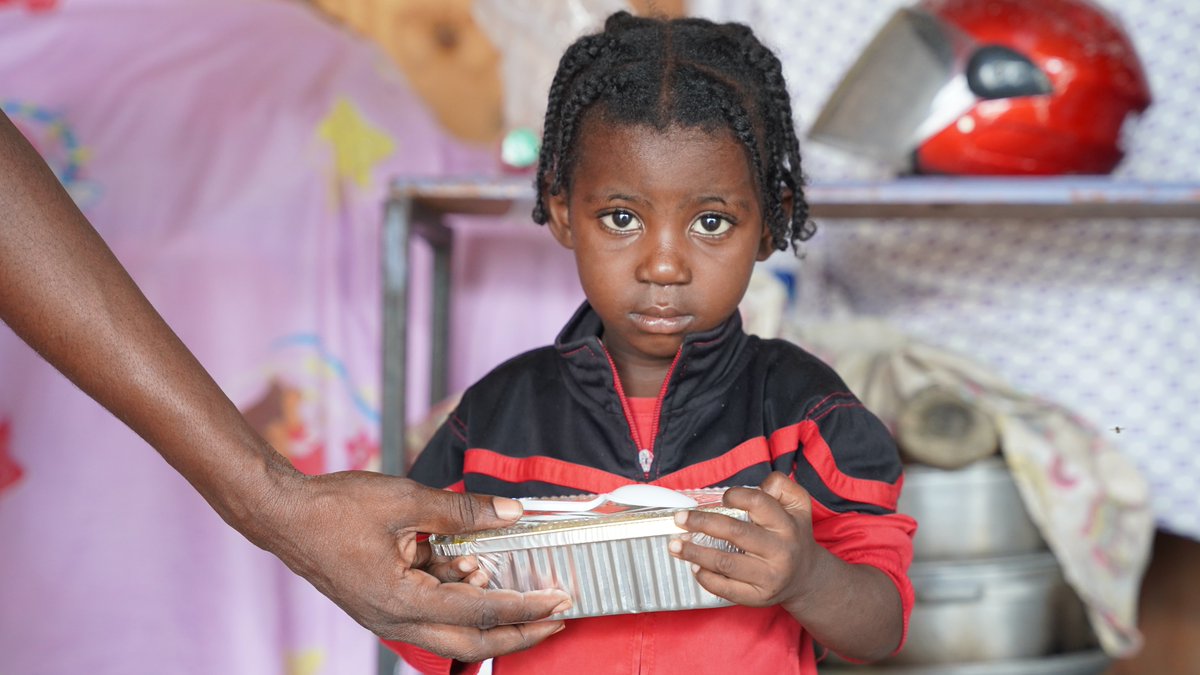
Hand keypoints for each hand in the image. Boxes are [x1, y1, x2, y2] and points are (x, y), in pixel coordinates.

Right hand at [251, 467, 569, 661]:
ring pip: (452, 634)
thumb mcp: (406, 501)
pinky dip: (459, 597)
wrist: (283, 516)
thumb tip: (509, 512)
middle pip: (471, 644)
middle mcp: (396, 620)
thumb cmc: (333, 509)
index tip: (558, 601)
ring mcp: (388, 617)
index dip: (524, 608)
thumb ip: (462, 510)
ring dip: (489, 616)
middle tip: (556, 619)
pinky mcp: (385, 604)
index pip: (479, 614)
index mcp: (402, 601)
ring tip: (523, 591)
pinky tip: (474, 569)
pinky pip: (432, 612)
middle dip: (519, 634)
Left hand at [668, 473, 823, 609]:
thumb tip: (759, 483)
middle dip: (701, 523)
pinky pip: (726, 589)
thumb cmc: (792, 535)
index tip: (721, 497)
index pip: (758, 503)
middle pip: (734, 532)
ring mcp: (769, 576)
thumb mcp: (798, 505)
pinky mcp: (758, 597)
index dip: (735, 495)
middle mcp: (780, 551)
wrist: (806, 577)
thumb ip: (781, 486)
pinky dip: (705, 577)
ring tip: (675, 545)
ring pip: (725, 562)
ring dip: (694, 552)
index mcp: (787, 525)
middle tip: (679, 518)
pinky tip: (694, 566)